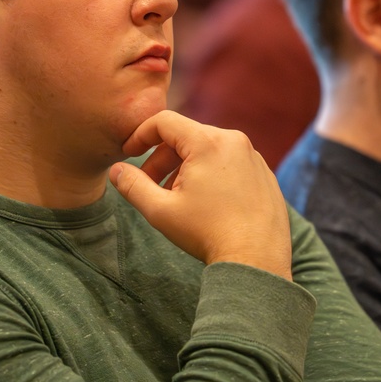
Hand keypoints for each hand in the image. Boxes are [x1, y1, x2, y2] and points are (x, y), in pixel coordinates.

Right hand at [109, 111, 291, 279]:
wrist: (256, 259)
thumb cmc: (207, 233)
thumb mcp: (161, 211)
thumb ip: (133, 186)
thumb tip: (116, 170)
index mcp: (208, 142)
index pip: (165, 122)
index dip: (140, 135)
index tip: (128, 154)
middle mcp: (234, 141)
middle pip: (186, 137)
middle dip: (162, 159)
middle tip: (149, 186)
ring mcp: (253, 157)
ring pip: (208, 150)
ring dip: (185, 168)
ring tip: (177, 199)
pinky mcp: (264, 174)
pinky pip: (230, 163)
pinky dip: (210, 175)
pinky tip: (205, 204)